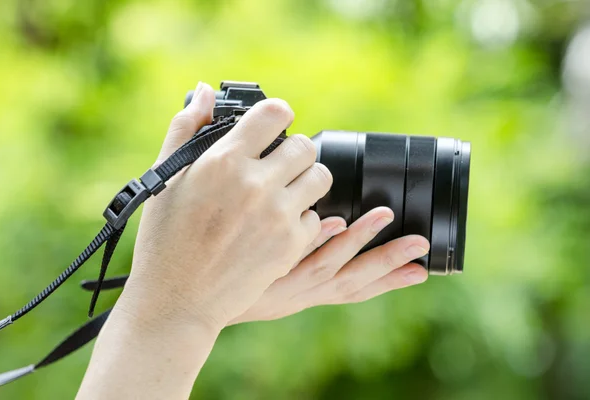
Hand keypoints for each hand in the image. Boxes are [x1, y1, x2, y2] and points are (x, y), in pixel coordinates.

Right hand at [118, 82, 332, 330]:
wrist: (177, 300)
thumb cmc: (165, 239)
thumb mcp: (164, 179)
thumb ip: (185, 129)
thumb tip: (204, 93)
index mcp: (224, 161)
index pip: (276, 113)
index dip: (278, 115)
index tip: (275, 125)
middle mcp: (256, 183)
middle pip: (305, 145)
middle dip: (293, 151)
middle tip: (278, 166)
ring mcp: (277, 215)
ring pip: (320, 176)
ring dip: (305, 180)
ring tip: (283, 193)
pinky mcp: (290, 245)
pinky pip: (316, 217)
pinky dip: (301, 219)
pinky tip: (278, 226)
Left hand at [230, 207, 428, 323]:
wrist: (184, 298)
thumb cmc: (230, 281)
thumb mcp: (276, 274)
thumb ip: (305, 250)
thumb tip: (335, 218)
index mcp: (305, 293)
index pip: (355, 287)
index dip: (389, 279)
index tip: (422, 270)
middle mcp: (297, 291)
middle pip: (352, 280)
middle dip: (389, 262)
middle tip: (421, 245)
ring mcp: (278, 279)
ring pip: (326, 262)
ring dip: (359, 240)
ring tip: (384, 216)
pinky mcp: (256, 264)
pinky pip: (288, 252)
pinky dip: (312, 239)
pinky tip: (329, 221)